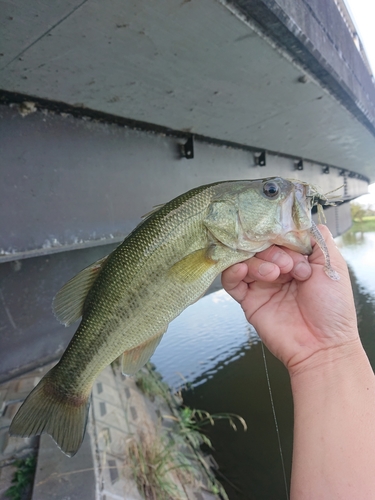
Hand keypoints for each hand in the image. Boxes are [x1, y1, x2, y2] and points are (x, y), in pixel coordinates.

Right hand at [221, 225, 359, 373]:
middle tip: (289, 266)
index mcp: (297, 258)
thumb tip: (299, 218)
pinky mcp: (248, 300)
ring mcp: (261, 283)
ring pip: (244, 258)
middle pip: (260, 244)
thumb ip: (317, 238)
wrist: (322, 346)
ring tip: (275, 274)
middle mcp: (278, 268)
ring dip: (258, 261)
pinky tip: (243, 271)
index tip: (291, 244)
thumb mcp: (332, 265)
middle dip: (273, 250)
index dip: (282, 235)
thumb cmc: (333, 309)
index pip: (278, 234)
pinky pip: (230, 280)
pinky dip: (232, 271)